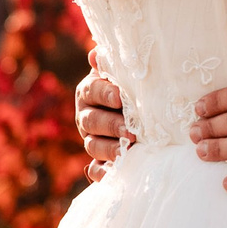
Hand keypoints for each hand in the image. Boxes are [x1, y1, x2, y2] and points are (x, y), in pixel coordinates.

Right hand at [75, 49, 134, 183]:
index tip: (121, 97)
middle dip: (111, 125)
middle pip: (91, 121)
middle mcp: (86, 116)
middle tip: (131, 130)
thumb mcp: (124, 73)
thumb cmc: (132, 87)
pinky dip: (101, 173)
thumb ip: (113, 64)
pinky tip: (112, 174)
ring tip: (127, 150)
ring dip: (109, 149)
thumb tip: (96, 53)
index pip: (92, 91)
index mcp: (89, 92)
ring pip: (92, 145)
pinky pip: (94, 170)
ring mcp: (91, 139)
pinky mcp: (98, 160)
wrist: (141, 112)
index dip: (105, 94)